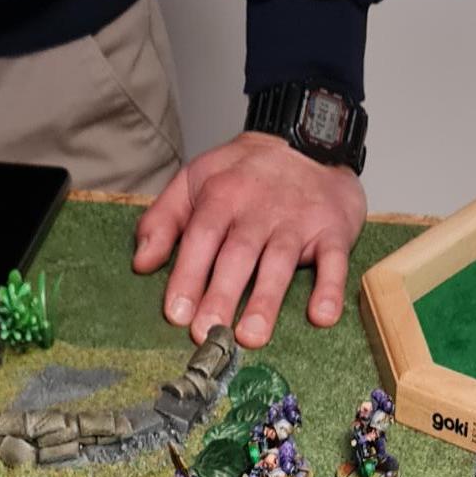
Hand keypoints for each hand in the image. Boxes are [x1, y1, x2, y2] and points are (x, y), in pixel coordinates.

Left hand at [133, 131, 365, 348]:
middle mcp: (258, 209)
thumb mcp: (196, 180)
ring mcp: (296, 221)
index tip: (177, 314)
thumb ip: (164, 219)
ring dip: (266, 300)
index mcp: (222, 196)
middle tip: (208, 333)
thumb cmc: (246, 172)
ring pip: (279, 261)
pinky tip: (321, 316)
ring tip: (251, 336)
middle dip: (222, 294)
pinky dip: (330, 288)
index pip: (200, 238)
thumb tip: (141, 263)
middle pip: (237, 254)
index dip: (188, 275)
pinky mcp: (331, 230)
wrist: (309, 139)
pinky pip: (334, 260)